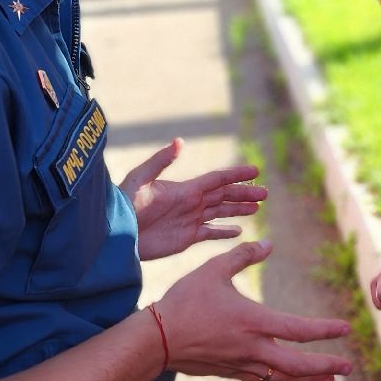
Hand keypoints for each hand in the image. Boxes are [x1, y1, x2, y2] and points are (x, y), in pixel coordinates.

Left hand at [122, 138, 263, 260]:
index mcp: (185, 188)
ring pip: (221, 213)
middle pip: (224, 196)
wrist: (115, 233)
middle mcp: (191, 203)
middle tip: (265, 193)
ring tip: (257, 207)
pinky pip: (210, 234)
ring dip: (239, 210)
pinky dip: (225, 232)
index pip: (218, 179)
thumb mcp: (139, 179)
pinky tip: (238, 231)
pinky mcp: (185, 238)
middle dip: (245, 193)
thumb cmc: (124, 204)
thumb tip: (180, 142)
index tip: (256, 170)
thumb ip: (160, 161)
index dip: (237, 175)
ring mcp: (189, 220)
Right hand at [156, 240, 352, 380]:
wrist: (156, 339)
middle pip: (297, 365)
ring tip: (329, 379)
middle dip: (325, 366)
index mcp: (253, 322)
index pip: (298, 330)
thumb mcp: (213, 270)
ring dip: (308, 379)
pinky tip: (289, 380)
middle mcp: (252, 348)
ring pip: (283, 378)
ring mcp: (241, 364)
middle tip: (347, 366)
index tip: (345, 328)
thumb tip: (268, 244)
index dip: (324, 330)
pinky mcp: (230, 372)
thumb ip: (243, 255)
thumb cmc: (184, 301)